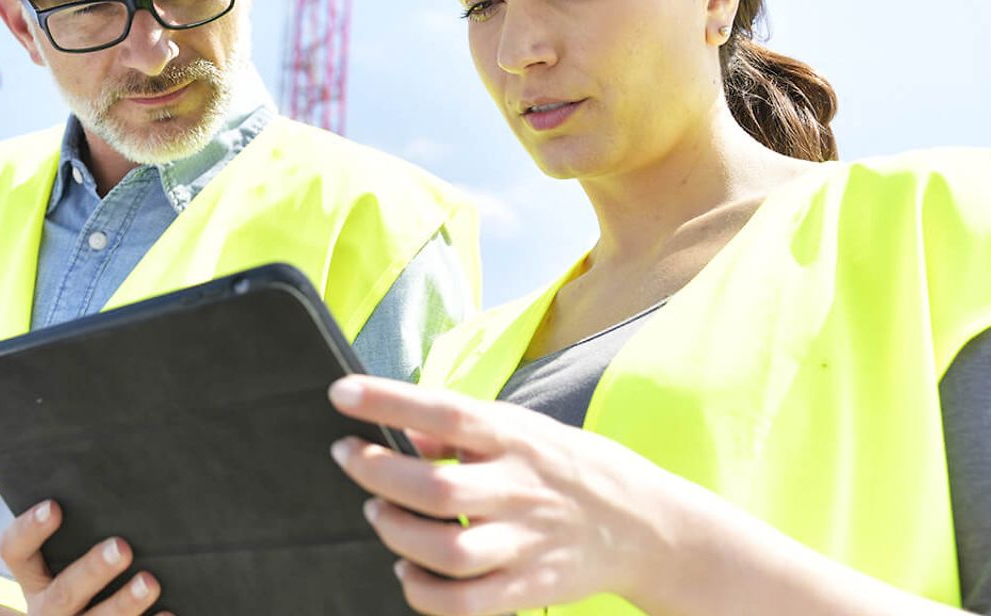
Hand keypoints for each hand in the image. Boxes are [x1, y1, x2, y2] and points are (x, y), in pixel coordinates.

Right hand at [0, 500, 169, 614]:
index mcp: (33, 577)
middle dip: (93, 571)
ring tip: (150, 582)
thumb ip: (76, 530)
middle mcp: (47, 608)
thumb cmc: (78, 572)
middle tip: (121, 547)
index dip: (30, 529)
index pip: (15, 551)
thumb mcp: (61, 557)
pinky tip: (168, 613)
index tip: (54, 506)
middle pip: (63, 593)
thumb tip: (114, 477)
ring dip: (123, 603)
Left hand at [327, 375, 672, 614]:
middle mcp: (519, 488)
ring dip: (395, 532)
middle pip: (435, 488)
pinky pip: (464, 602)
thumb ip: (462, 431)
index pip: (444, 413)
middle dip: (377, 472)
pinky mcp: (529, 586)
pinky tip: (406, 568)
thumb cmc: (566, 468)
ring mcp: (525, 542)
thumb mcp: (522, 429)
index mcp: (515, 438)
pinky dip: (423, 591)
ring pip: (445, 550)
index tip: (341, 395)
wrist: (648, 525)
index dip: (388, 402)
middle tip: (349, 458)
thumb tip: (402, 430)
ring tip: (377, 512)